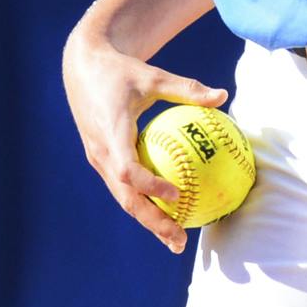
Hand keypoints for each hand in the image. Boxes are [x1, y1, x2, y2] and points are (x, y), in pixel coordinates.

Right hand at [63, 23, 227, 254]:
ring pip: (123, 197)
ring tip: (176, 238)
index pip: (128, 169)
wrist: (82, 67)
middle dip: (152, 222)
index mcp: (111, 132)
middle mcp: (101, 152)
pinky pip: (122, 187)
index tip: (177, 194)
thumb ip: (187, 88)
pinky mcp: (100, 159)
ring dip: (147, 220)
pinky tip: (166, 210)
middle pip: (126, 197)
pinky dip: (143, 202)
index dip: (151, 186)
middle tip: (180, 239)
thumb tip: (223, 96)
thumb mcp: (153, 76)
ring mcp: (98, 158)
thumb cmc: (122, 70)